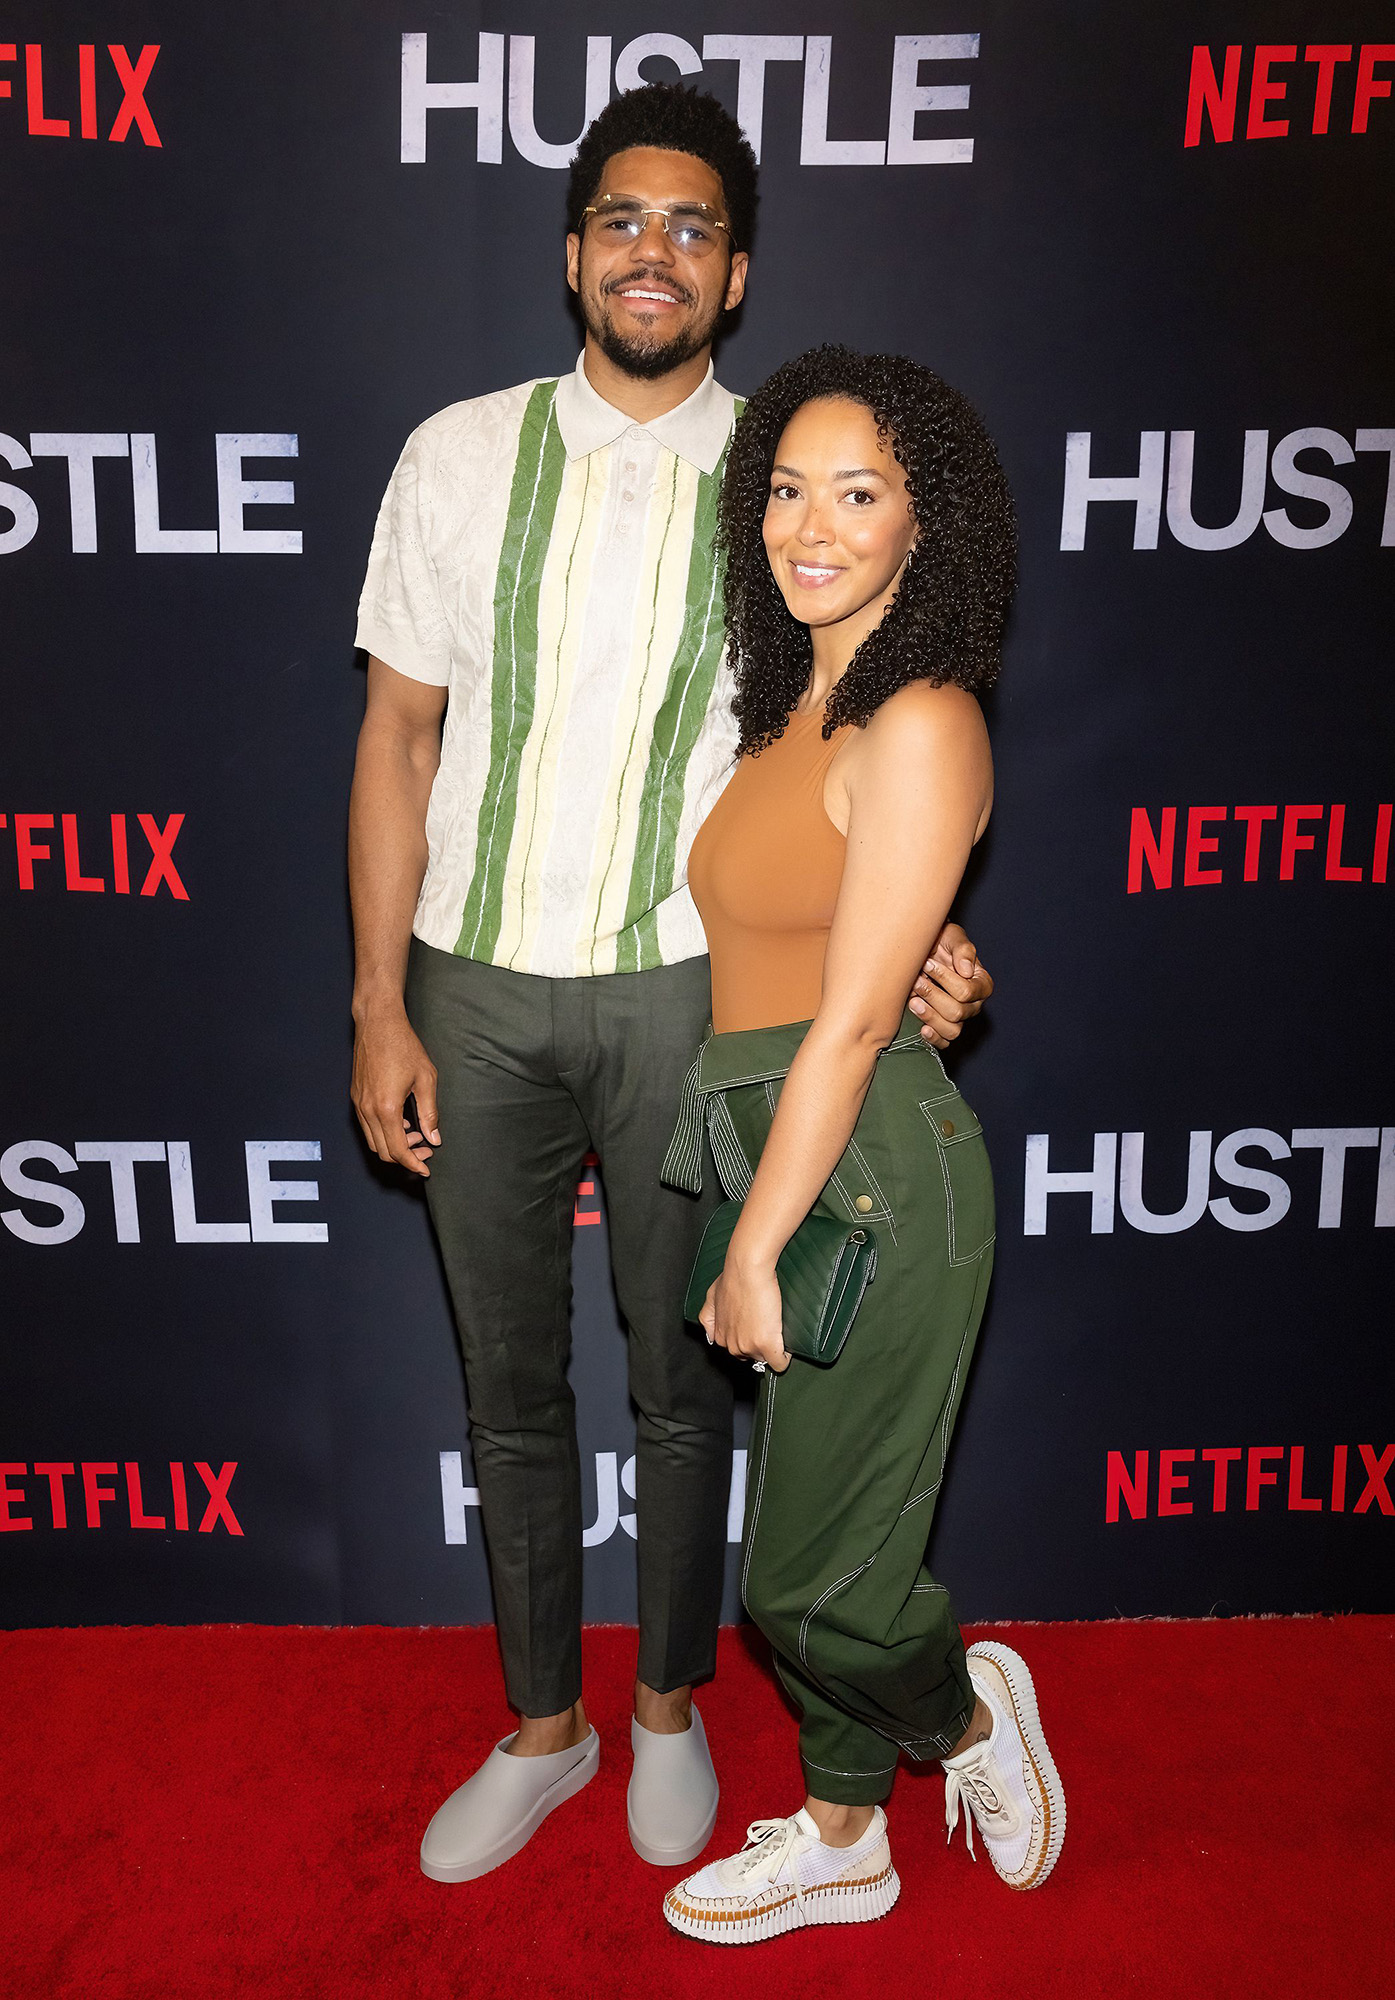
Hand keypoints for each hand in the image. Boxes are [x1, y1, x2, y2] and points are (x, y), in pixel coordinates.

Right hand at [351, 1008, 440, 1176]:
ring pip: (373, 1141)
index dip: (413, 1164)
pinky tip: (402, 1122)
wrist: (377, 1022)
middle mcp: (367, 1110)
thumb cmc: (403, 1046)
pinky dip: (384, 1132)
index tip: (426, 1169)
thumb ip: (430, 1112)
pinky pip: (367, 1126)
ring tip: (416, 1134)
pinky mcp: (355, 1096)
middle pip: (383, 1151)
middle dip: (405, 1158)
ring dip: (393, 1145)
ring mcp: (358, 1103)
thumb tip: (434, 1138)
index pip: (398, 1150)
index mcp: (386, 1108)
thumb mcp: (426, 1079)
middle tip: (425, 1151)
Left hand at [699, 1260, 790, 1373]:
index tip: (756, 1328)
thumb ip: (709, 1317)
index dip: (750, 1338)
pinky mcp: (764, 1344)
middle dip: (760, 1344)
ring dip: (772, 1347)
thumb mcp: (711, 1297)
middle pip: (751, 1356)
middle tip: (766, 1324)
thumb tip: (711, 1334)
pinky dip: (785, 1357)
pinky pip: (779, 1364)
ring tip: (775, 1328)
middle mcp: (731, 1345)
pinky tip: (786, 1347)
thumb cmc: (732, 1278)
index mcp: (720, 1335)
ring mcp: (747, 1346)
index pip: (738, 1349)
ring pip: (765, 1358)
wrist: (747, 1270)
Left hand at [910, 921, 993, 1049]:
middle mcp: (974, 1004)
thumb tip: (966, 970)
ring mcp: (960, 1018)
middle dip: (933, 995)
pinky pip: (944, 1042)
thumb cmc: (942, 942)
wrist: (925, 951)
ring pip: (952, 1030)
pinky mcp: (944, 1027)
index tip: (928, 964)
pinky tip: (922, 1029)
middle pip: (957, 1012)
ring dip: (930, 1016)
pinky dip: (934, 1038)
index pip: (966, 992)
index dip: (945, 979)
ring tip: (913, 1001)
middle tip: (916, 980)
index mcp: (981, 984)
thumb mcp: (953, 937)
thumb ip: (963, 950)